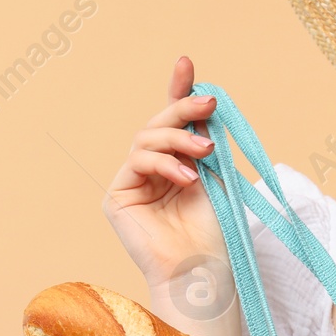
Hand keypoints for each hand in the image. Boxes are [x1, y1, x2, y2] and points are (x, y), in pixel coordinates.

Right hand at [103, 55, 238, 335]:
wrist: (203, 273)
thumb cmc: (215, 235)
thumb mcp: (217, 177)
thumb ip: (206, 142)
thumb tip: (205, 102)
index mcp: (177, 168)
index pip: (174, 124)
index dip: (178, 92)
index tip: (186, 63)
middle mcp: (152, 174)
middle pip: (159, 126)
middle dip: (183, 109)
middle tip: (208, 103)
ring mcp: (132, 184)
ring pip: (147, 139)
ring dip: (178, 139)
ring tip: (204, 153)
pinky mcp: (117, 197)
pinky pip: (137, 161)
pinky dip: (164, 163)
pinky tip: (187, 176)